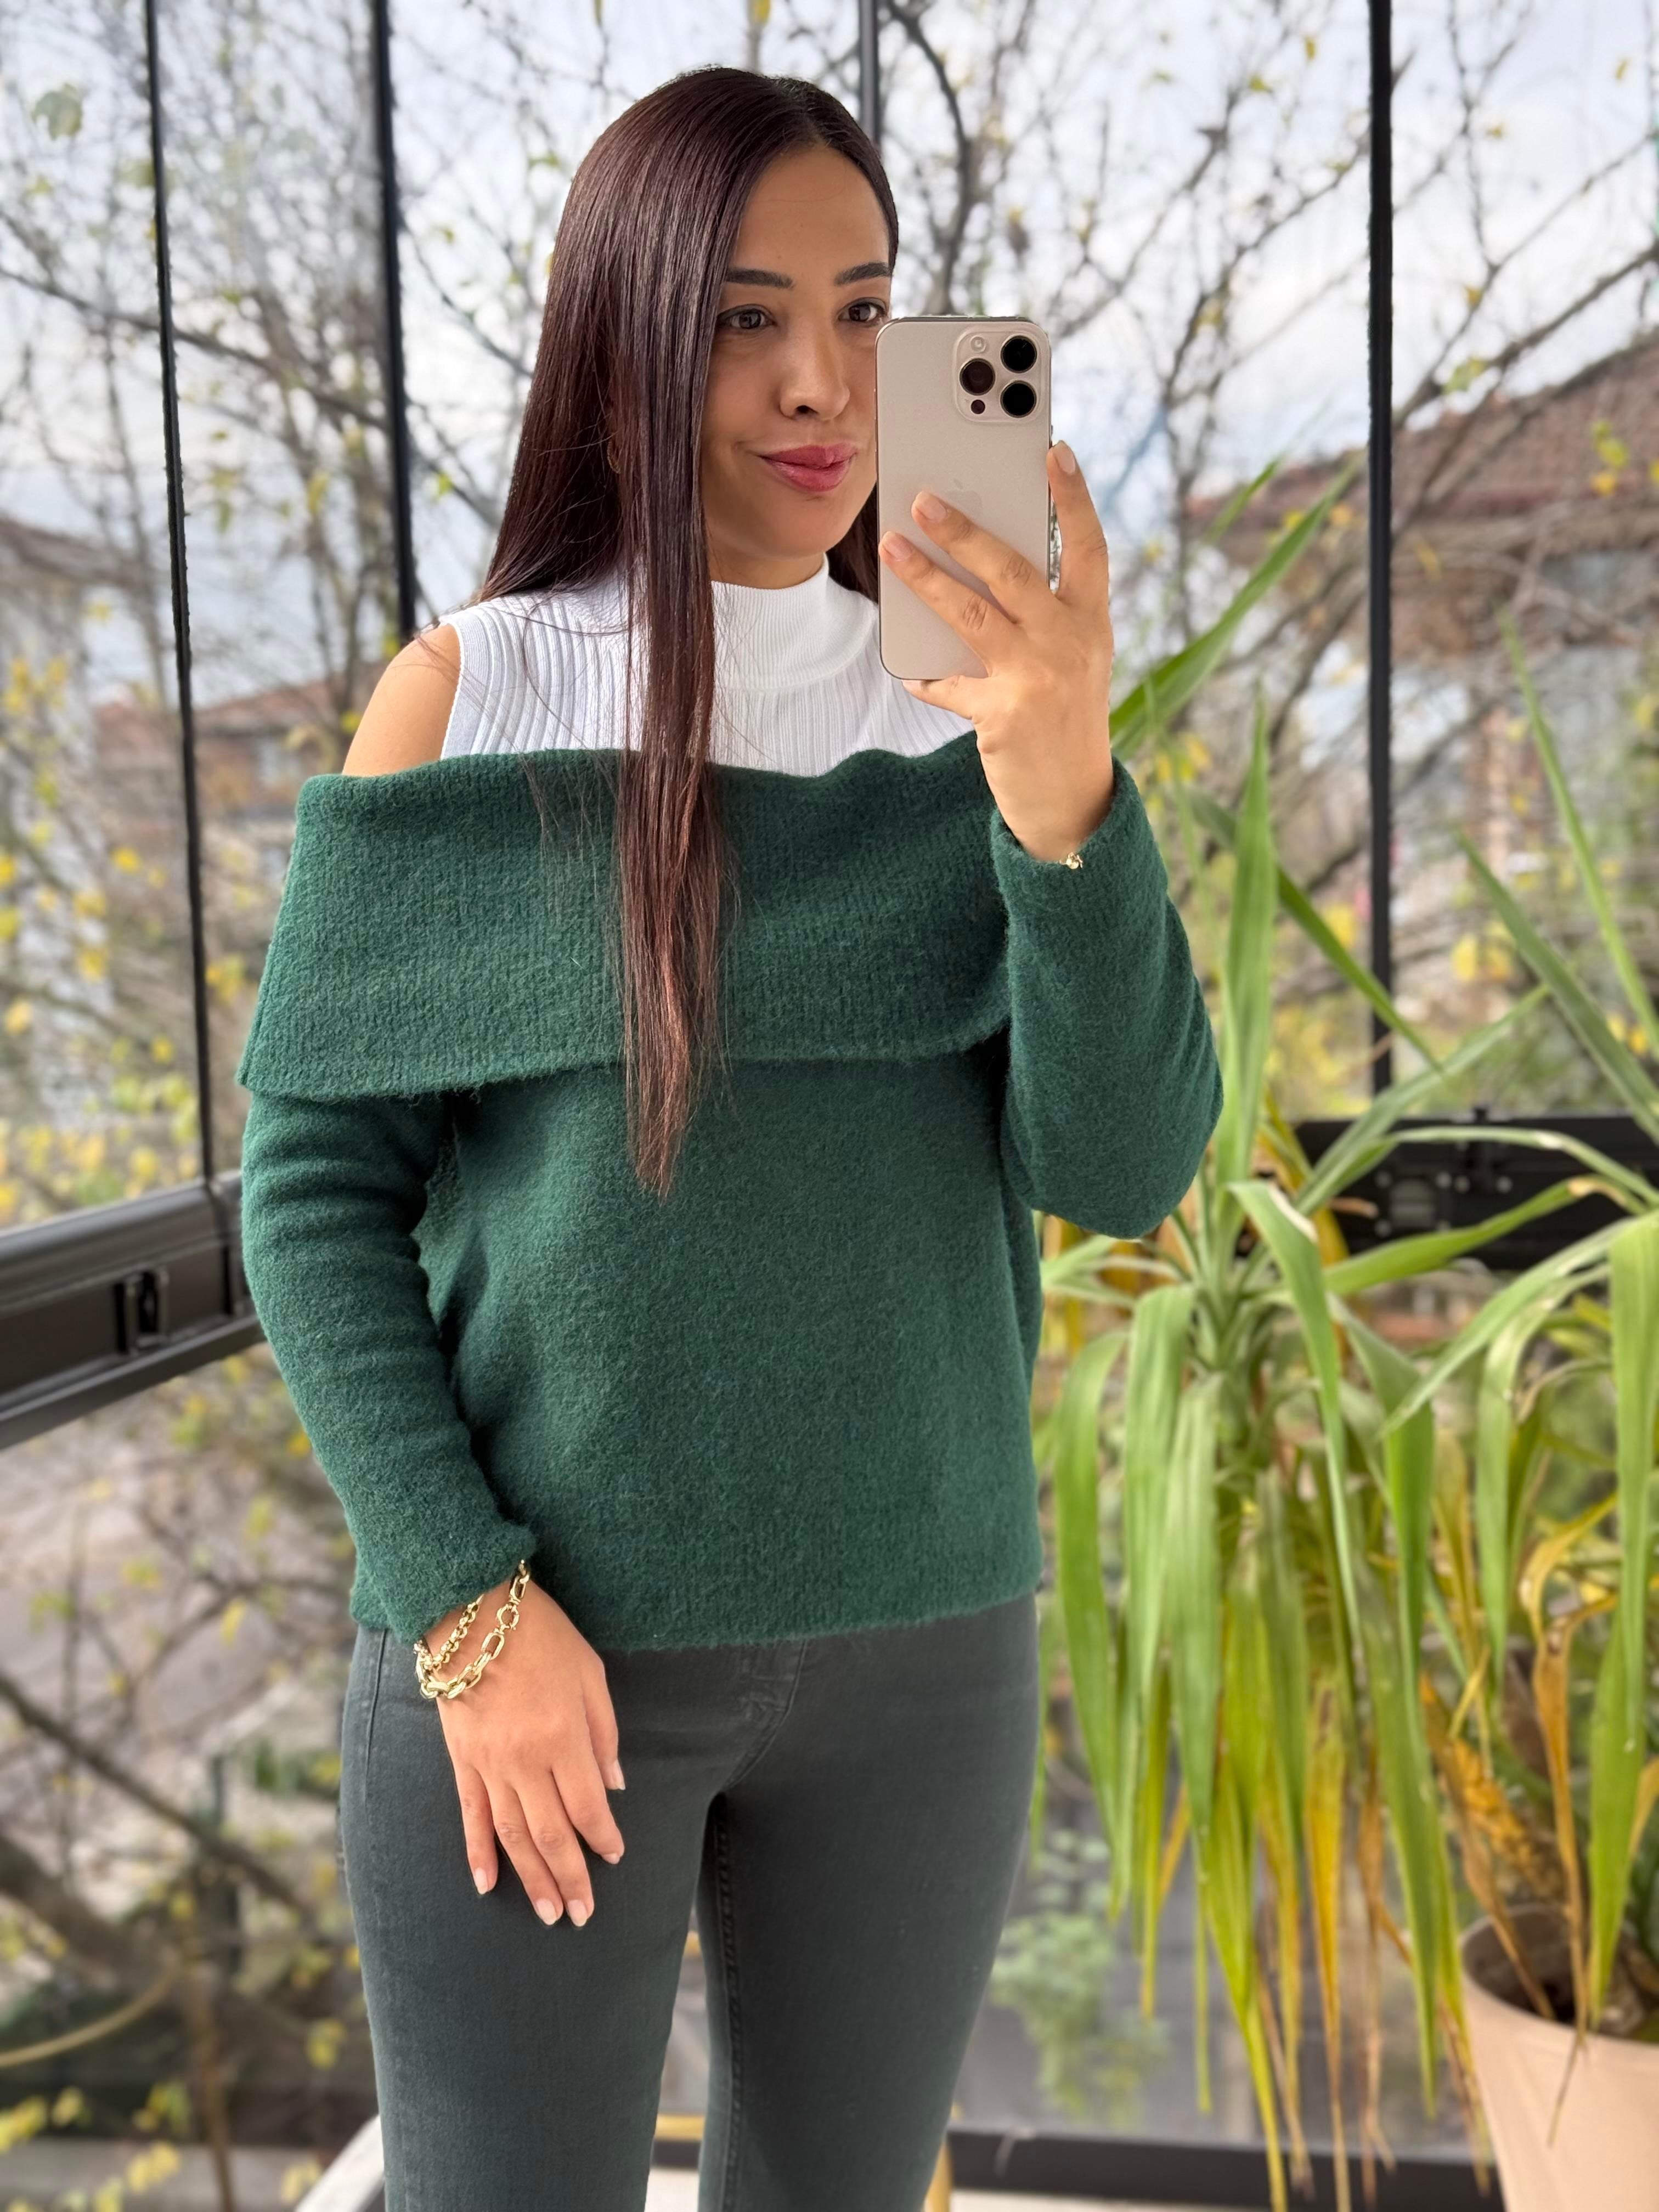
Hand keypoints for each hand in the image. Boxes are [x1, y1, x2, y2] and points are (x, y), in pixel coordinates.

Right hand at [424, 1577, 625, 1926]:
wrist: (471, 1609)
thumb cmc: (541, 1634)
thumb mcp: (590, 1672)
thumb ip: (604, 1733)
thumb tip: (614, 1786)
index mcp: (563, 1738)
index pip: (588, 1807)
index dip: (603, 1838)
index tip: (615, 1857)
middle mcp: (525, 1760)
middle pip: (551, 1833)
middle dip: (570, 1878)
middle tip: (583, 1914)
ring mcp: (489, 1763)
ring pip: (512, 1835)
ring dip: (532, 1878)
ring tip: (548, 1913)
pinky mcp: (461, 1759)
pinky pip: (470, 1816)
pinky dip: (477, 1853)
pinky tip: (487, 1884)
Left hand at [878, 440, 1115, 862]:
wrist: (1074, 799)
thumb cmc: (1064, 715)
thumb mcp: (1072, 659)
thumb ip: (1039, 616)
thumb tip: (974, 569)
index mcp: (1092, 621)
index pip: (1089, 547)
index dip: (1073, 498)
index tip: (1053, 449)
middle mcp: (1071, 643)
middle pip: (1013, 571)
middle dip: (965, 531)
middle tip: (923, 498)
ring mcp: (1037, 678)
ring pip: (970, 614)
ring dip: (925, 577)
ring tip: (892, 547)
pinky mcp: (1003, 715)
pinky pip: (949, 682)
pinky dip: (927, 675)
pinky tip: (910, 670)